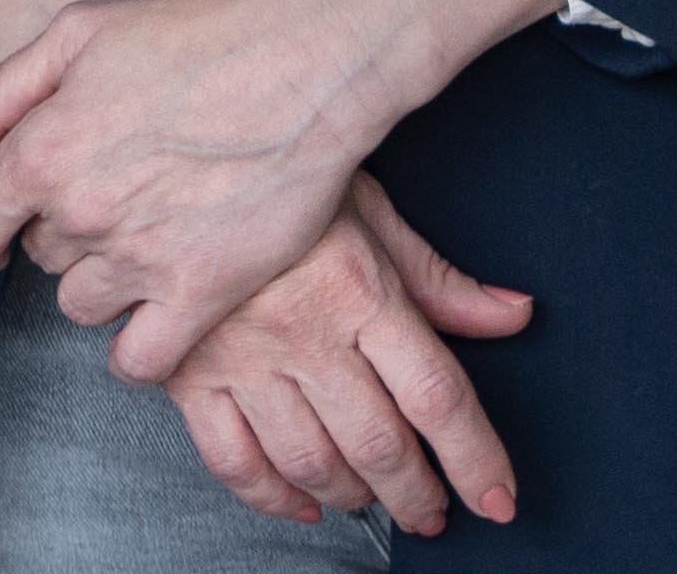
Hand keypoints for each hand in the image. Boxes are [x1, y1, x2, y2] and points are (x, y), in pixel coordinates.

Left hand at [0, 0, 558, 379]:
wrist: (303, 63)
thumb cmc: (192, 35)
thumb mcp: (75, 33)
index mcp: (38, 153)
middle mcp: (79, 215)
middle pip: (37, 258)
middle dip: (63, 230)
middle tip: (118, 189)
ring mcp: (139, 261)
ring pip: (82, 305)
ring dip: (104, 279)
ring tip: (150, 230)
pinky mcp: (201, 294)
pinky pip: (141, 361)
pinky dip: (141, 348)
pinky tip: (159, 310)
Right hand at [163, 182, 535, 531]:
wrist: (163, 164)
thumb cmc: (274, 180)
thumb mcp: (366, 209)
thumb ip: (436, 278)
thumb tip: (513, 315)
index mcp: (358, 287)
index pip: (436, 395)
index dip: (476, 458)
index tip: (497, 498)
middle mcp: (303, 331)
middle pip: (379, 443)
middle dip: (416, 494)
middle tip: (431, 512)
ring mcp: (241, 359)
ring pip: (311, 461)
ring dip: (352, 497)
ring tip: (371, 501)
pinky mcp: (187, 374)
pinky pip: (233, 461)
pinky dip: (272, 498)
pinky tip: (300, 503)